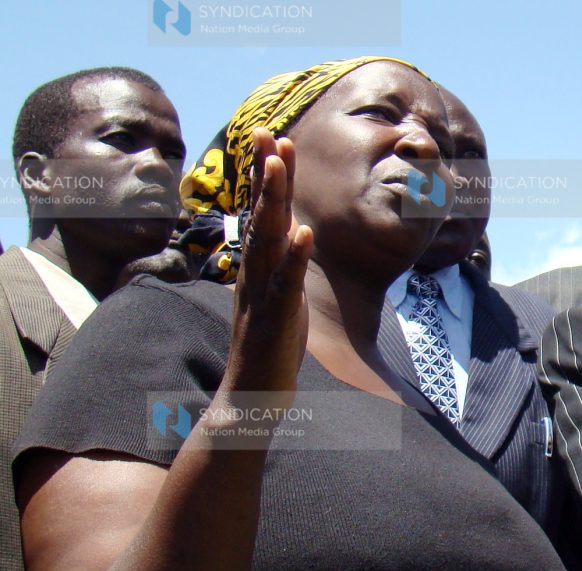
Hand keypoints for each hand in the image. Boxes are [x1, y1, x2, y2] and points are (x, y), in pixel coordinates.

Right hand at [222, 127, 312, 401]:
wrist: (249, 402)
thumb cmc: (268, 350)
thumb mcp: (278, 298)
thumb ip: (282, 267)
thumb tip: (294, 235)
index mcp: (256, 270)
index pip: (263, 214)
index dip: (267, 178)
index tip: (272, 139)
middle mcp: (254, 275)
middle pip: (260, 216)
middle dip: (266, 173)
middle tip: (268, 131)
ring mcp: (262, 296)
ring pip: (267, 240)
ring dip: (274, 201)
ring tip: (280, 163)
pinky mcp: (275, 320)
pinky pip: (285, 285)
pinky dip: (294, 258)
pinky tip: (305, 232)